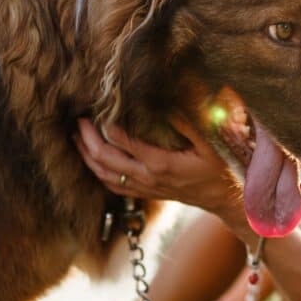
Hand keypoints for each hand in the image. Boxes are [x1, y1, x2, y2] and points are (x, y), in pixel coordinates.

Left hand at [74, 116, 241, 220]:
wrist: (224, 199)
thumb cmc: (220, 168)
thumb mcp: (210, 143)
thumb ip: (189, 122)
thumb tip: (168, 102)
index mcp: (161, 163)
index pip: (124, 143)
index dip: (107, 126)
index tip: (99, 108)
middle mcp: (148, 177)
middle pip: (106, 160)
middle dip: (88, 139)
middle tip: (79, 119)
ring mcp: (145, 187)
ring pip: (104, 175)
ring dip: (87, 156)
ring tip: (76, 137)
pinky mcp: (145, 192)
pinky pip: (112, 186)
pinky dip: (97, 172)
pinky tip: (91, 160)